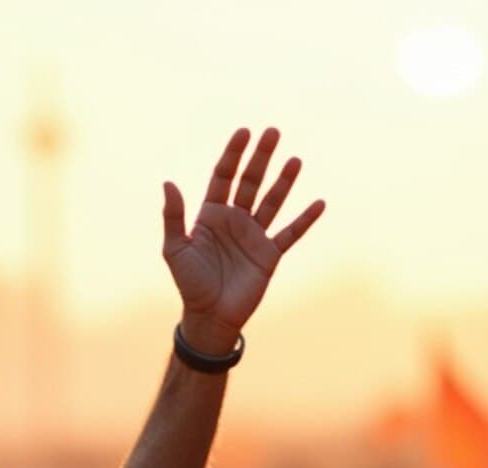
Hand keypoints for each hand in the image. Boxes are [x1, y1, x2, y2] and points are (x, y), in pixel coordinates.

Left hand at [162, 127, 324, 355]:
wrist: (209, 316)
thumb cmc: (189, 284)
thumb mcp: (175, 249)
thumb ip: (173, 216)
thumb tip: (168, 182)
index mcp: (211, 215)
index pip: (224, 177)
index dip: (233, 154)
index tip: (244, 132)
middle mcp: (234, 220)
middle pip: (250, 182)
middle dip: (261, 157)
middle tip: (272, 131)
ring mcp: (254, 236)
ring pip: (272, 202)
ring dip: (284, 181)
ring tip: (295, 160)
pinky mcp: (269, 254)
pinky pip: (290, 234)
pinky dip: (305, 220)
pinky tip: (319, 203)